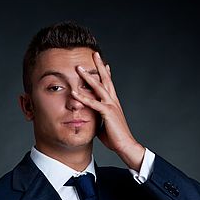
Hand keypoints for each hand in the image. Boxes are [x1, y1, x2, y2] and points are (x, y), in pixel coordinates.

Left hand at [72, 51, 145, 170]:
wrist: (125, 145)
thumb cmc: (115, 138)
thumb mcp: (104, 125)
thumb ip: (98, 118)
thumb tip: (91, 119)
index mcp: (114, 103)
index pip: (110, 84)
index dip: (106, 73)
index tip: (104, 64)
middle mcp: (113, 101)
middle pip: (106, 79)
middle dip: (99, 66)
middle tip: (95, 53)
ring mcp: (111, 105)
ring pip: (98, 87)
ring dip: (87, 76)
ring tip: (78, 67)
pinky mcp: (107, 113)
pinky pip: (93, 103)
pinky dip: (82, 97)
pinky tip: (74, 92)